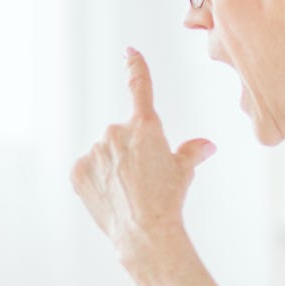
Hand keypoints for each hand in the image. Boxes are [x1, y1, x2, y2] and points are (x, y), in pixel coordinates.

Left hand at [70, 48, 215, 260]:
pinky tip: (109, 196)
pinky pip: (87, 169)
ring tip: (127, 193)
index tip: (129, 51)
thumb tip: (206, 145)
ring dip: (112, 166)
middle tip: (142, 180)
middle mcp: (116, 132)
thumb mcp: (184, 172)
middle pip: (122, 135)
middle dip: (130, 151)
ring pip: (104, 153)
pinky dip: (96, 179)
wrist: (144, 233)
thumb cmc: (169, 201)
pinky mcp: (78, 170)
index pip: (140, 87)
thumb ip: (191, 152)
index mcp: (145, 126)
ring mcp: (95, 151)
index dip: (136, 66)